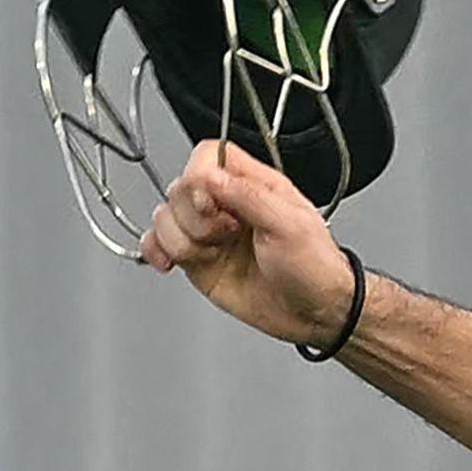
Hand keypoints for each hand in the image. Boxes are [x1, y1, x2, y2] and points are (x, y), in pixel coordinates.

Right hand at [140, 140, 356, 346]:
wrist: (314, 313)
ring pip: (164, 217)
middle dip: (195, 217)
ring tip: (215, 253)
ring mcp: (209, 232)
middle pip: (179, 188)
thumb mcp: (291, 226)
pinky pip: (158, 243)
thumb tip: (210, 176)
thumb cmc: (315, 267)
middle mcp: (227, 204)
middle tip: (226, 235)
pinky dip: (156, 250)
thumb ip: (248, 196)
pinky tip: (171, 262)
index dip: (199, 178)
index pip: (207, 157)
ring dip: (183, 239)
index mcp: (254, 185)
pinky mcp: (197, 259)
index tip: (213, 204)